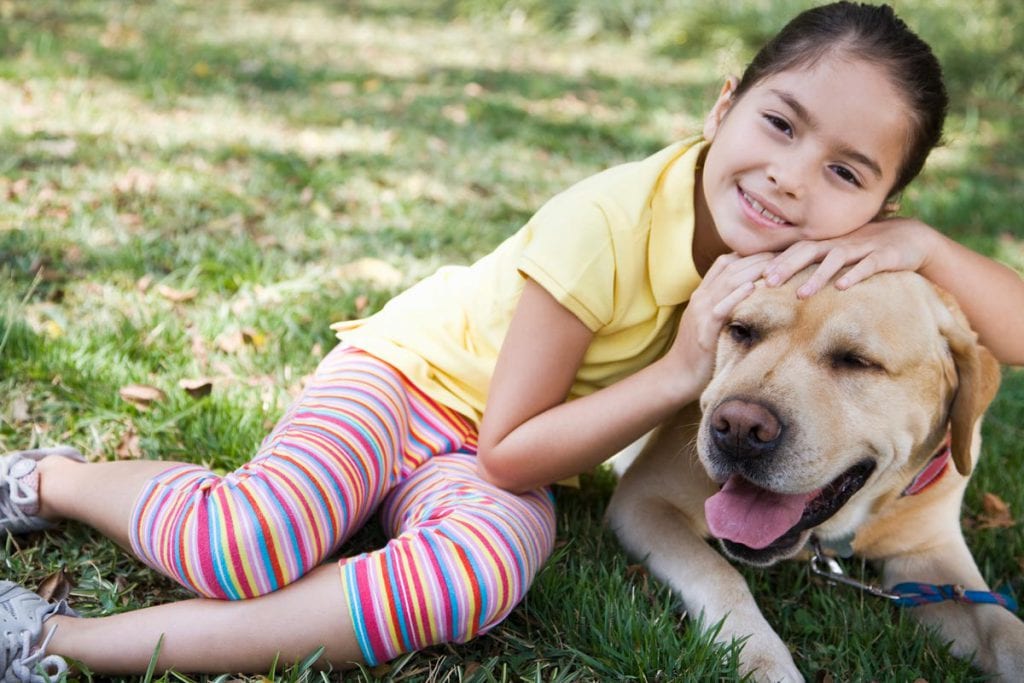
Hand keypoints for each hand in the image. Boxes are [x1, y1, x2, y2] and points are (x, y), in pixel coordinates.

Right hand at [666, 252, 774, 390]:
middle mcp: (701, 298)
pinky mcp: (705, 330)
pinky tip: (753, 287)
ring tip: (776, 264)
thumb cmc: (699, 352)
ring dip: (752, 270)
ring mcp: (701, 312)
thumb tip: (753, 298)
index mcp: (702, 294)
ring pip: (727, 281)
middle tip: (784, 252)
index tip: (774, 252)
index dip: (749, 254)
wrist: (678, 375)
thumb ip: (725, 306)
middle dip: (757, 257)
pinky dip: (736, 295)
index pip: (725, 262)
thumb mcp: (710, 322)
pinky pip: (721, 307)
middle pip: (730, 266)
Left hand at [762, 218, 935, 297]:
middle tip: (768, 283)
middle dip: (788, 266)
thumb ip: (817, 263)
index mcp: (828, 242)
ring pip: (836, 258)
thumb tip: (785, 279)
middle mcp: (841, 242)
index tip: (758, 276)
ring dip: (817, 277)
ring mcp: (863, 247)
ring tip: (801, 295)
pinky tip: (842, 287)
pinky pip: (868, 264)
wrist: (911, 237)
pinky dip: (855, 275)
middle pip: (810, 250)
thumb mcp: (840, 254)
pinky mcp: (885, 255)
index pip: (797, 249)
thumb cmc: (868, 248)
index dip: (778, 260)